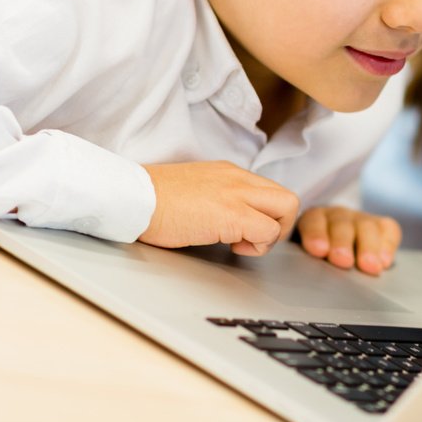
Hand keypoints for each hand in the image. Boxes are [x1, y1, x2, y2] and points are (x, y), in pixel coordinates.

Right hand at [140, 161, 298, 255]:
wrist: (133, 197)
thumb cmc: (153, 199)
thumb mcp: (195, 190)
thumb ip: (217, 198)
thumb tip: (225, 220)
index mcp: (229, 173)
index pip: (269, 190)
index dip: (265, 214)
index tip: (246, 228)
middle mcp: (239, 179)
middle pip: (287, 198)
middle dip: (279, 224)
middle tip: (253, 239)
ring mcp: (238, 194)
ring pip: (288, 208)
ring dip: (272, 234)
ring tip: (243, 244)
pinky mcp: (232, 215)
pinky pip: (267, 230)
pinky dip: (258, 245)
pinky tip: (232, 248)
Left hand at [296, 206, 400, 275]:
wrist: (338, 246)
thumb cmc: (318, 256)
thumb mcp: (305, 256)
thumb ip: (303, 260)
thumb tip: (301, 276)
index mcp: (314, 218)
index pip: (313, 221)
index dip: (316, 234)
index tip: (319, 250)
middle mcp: (338, 215)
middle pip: (341, 224)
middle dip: (342, 242)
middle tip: (343, 261)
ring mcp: (361, 219)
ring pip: (366, 226)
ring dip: (368, 247)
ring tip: (369, 266)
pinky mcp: (382, 226)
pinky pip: (388, 230)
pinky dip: (387, 245)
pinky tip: (385, 261)